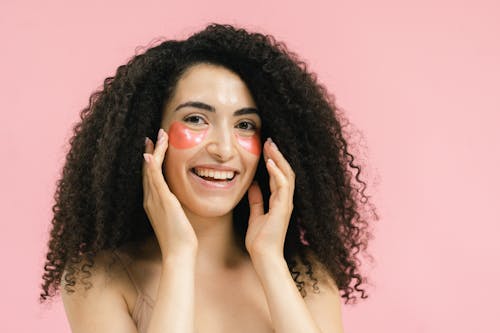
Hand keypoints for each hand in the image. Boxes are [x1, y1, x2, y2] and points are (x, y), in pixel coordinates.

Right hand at [142, 128, 197, 257]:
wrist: (178, 253)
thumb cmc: (180, 239)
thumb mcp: (176, 217)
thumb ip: (174, 206)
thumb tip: (177, 199)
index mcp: (153, 202)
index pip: (150, 176)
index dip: (151, 160)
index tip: (154, 146)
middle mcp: (150, 199)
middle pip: (147, 169)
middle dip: (151, 150)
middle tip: (153, 135)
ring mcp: (155, 200)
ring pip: (151, 170)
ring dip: (154, 151)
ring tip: (159, 136)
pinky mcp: (163, 202)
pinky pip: (155, 181)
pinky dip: (151, 167)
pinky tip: (150, 155)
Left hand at [245, 138, 294, 258]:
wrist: (264, 257)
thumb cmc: (260, 240)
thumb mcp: (256, 215)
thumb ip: (256, 200)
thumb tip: (252, 185)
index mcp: (279, 201)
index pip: (277, 176)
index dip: (273, 161)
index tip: (266, 148)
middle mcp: (285, 200)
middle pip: (284, 172)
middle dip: (277, 155)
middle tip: (269, 141)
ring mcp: (286, 204)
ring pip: (286, 175)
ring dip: (278, 159)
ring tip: (271, 145)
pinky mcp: (283, 208)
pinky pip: (282, 186)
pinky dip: (277, 173)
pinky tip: (270, 162)